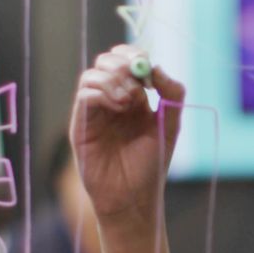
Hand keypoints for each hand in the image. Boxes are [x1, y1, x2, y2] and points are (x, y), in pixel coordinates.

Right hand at [69, 45, 184, 222]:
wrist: (133, 197)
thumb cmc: (151, 164)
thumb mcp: (170, 125)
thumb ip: (172, 94)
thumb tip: (158, 67)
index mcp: (134, 96)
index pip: (127, 60)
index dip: (135, 55)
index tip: (148, 68)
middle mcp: (112, 99)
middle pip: (107, 61)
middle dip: (123, 64)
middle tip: (139, 83)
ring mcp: (95, 111)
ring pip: (93, 74)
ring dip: (113, 79)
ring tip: (129, 102)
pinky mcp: (81, 124)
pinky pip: (84, 94)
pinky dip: (102, 92)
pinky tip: (119, 107)